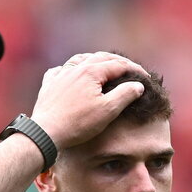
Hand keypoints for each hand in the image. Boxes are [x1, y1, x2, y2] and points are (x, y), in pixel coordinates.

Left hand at [30, 52, 146, 150]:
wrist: (46, 133)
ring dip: (94, 60)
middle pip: (101, 57)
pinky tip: (69, 73)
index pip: (119, 65)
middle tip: (129, 68)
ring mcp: (60, 75)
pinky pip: (59, 70)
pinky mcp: (48, 86)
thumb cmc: (78, 123)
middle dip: (117, 62)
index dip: (135, 70)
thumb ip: (125, 95)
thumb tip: (138, 85)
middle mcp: (75, 68)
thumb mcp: (107, 111)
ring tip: (101, 65)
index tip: (145, 77)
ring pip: (80, 60)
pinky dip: (68, 69)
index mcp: (92, 71)